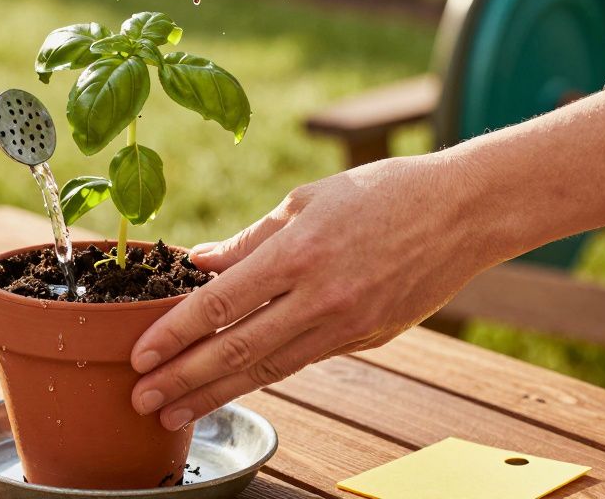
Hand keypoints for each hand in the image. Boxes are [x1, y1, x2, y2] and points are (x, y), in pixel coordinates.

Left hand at [129, 154, 501, 429]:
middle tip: (142, 399)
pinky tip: (229, 387)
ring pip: (268, 368)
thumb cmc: (381, 192)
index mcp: (299, 253)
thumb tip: (199, 263)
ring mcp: (347, 324)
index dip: (175, 333)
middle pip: (237, 348)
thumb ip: (250, 239)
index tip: (140, 354)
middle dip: (184, 378)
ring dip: (215, 393)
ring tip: (175, 411)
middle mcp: (321, 297)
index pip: (221, 304)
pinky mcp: (367, 339)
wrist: (464, 212)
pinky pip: (301, 361)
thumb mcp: (307, 200)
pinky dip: (261, 377)